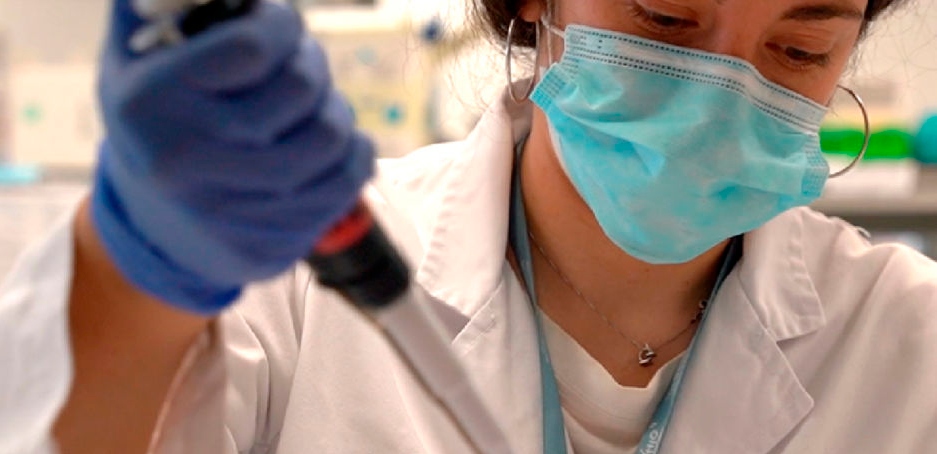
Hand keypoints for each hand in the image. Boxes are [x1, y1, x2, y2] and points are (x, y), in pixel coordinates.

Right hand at [91, 0, 373, 313]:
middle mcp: (186, 162)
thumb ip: (176, 7)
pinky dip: (351, 155)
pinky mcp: (266, 248)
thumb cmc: (160, 121)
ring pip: (334, 139)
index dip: (280, 24)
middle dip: (311, 65)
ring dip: (334, 112)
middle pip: (303, 88)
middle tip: (298, 69)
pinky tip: (329, 148)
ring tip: (312, 110)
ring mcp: (228, 214)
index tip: (276, 26)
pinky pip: (348, 185)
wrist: (150, 225)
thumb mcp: (142, 57)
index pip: (255, 45)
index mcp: (152, 102)